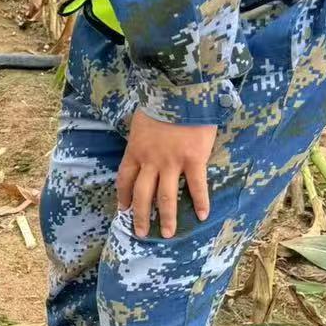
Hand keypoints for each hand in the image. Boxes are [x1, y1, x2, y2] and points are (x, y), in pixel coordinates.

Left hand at [117, 109, 215, 237]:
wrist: (181, 91)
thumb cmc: (161, 101)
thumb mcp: (141, 121)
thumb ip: (141, 138)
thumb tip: (143, 143)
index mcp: (135, 151)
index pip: (124, 180)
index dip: (124, 197)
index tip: (123, 210)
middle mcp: (150, 162)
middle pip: (142, 196)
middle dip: (140, 217)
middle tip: (141, 233)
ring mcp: (171, 163)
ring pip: (166, 197)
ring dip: (166, 218)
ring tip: (168, 234)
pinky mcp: (193, 160)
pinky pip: (196, 186)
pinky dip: (199, 202)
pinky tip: (202, 216)